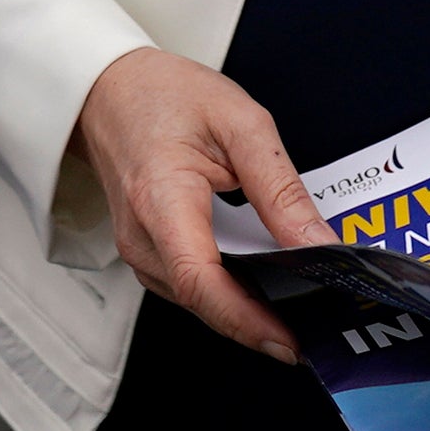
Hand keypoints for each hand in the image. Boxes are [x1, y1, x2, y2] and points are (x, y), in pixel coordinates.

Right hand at [73, 46, 330, 360]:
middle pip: (204, 301)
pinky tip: (263, 282)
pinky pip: (191, 288)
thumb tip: (319, 245)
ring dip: (248, 308)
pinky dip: (230, 291)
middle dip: (262, 320)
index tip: (292, 340)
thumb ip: (281, 188)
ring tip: (300, 304)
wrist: (108, 91)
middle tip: (320, 324)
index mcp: (161, 198)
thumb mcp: (240, 123)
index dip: (248, 319)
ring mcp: (138, 250)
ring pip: (199, 301)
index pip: (200, 280)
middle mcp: (141, 236)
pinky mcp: (146, 255)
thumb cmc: (165, 95)